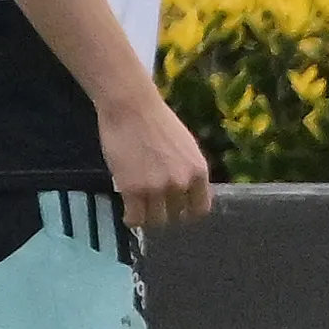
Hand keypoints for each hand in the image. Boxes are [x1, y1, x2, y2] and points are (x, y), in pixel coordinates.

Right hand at [100, 83, 213, 230]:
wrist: (132, 108)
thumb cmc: (158, 123)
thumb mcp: (186, 148)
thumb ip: (188, 171)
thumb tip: (186, 193)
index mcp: (199, 171)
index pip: (200, 208)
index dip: (187, 211)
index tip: (177, 210)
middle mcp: (182, 183)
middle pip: (176, 216)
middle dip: (165, 212)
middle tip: (153, 205)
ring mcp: (158, 188)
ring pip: (155, 220)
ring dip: (147, 216)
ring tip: (139, 208)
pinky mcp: (133, 190)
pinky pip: (135, 219)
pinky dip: (131, 219)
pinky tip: (128, 212)